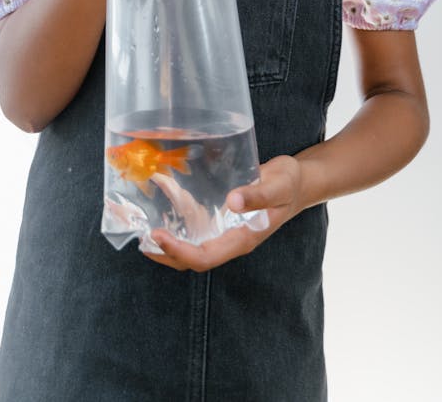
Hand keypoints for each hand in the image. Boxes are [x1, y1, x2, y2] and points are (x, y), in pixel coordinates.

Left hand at [141, 155, 304, 271]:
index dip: (179, 251)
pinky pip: (197, 229)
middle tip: (141, 239)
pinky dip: (178, 224)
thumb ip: (258, 193)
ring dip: (168, 245)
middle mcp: (231, 239)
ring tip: (144, 232)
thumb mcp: (278, 184)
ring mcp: (226, 231)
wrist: (300, 182)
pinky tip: (163, 209)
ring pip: (193, 247)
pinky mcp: (223, 219)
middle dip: (166, 254)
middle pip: (193, 259)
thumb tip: (233, 201)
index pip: (205, 256)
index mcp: (243, 238)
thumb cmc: (290, 183)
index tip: (158, 236)